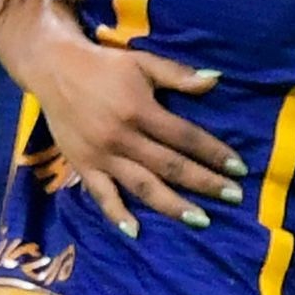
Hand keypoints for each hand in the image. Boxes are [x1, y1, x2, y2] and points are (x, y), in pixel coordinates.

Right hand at [0, 0, 245, 236]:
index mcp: (140, 110)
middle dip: (204, 183)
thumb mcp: (143, 62)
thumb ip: (178, 75)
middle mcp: (122, 138)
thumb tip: (216, 80)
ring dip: (172, 205)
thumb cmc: (105, 65)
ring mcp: (101, 156)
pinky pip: (101, 195)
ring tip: (201, 220)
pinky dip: (117, 214)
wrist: (54, 69)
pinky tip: (135, 231)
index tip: (240, 168)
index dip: (214, 153)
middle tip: (234, 197)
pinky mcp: (83, 166)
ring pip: (142, 186)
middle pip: (170, 166)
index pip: (186, 137)